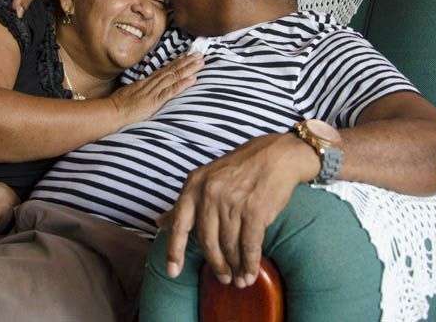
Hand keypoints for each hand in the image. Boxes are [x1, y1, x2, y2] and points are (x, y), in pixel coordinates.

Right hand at [109, 53, 203, 124]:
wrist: (111, 112)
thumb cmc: (116, 105)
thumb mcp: (128, 94)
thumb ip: (138, 91)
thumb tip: (143, 90)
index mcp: (145, 83)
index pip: (164, 70)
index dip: (177, 63)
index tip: (187, 56)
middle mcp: (151, 84)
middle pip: (171, 70)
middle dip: (186, 62)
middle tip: (200, 54)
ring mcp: (153, 92)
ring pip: (174, 77)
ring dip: (188, 69)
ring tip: (200, 62)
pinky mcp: (154, 101)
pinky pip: (171, 91)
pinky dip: (182, 84)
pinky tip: (193, 79)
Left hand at [158, 133, 319, 288]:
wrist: (276, 155)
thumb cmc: (239, 169)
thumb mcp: (206, 178)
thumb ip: (185, 203)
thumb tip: (159, 223)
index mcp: (194, 185)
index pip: (179, 223)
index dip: (174, 250)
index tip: (172, 272)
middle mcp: (210, 193)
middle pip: (207, 241)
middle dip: (216, 264)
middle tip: (222, 278)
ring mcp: (232, 202)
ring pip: (229, 246)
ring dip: (235, 267)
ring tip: (239, 279)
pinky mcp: (255, 210)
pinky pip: (249, 245)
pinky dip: (250, 263)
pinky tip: (250, 272)